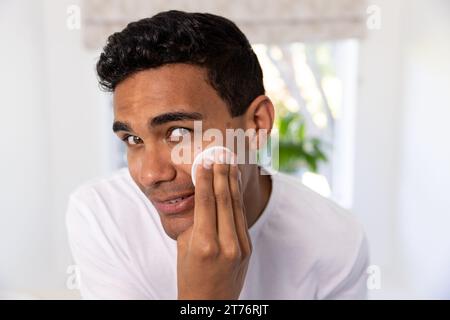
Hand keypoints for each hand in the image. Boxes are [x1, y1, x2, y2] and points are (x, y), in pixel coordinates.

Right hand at [176, 155, 251, 299]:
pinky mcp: (248, 247)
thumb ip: (195, 221)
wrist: (209, 302)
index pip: (207, 203)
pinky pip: (240, 217)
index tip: (205, 160)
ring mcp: (240, 246)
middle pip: (225, 200)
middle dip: (222, 174)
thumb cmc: (189, 275)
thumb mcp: (184, 246)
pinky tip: (233, 184)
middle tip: (220, 153)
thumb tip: (202, 195)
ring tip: (229, 162)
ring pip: (235, 206)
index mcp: (204, 245)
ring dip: (232, 181)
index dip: (207, 179)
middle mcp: (225, 244)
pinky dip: (236, 197)